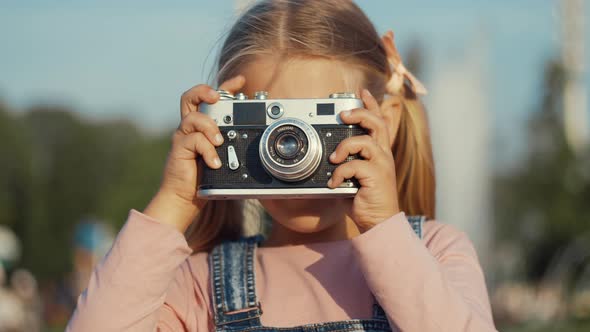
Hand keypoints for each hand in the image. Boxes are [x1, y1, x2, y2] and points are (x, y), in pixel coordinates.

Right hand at [144, 76, 245, 232]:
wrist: (185, 198)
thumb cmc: (205, 178)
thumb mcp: (225, 158)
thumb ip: (233, 145)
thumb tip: (258, 138)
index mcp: (203, 127)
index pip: (211, 99)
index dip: (225, 86)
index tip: (241, 81)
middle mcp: (191, 128)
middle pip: (190, 97)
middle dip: (205, 91)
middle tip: (217, 98)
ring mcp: (183, 137)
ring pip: (193, 117)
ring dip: (209, 127)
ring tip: (220, 142)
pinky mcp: (178, 149)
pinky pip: (194, 141)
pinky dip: (207, 150)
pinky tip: (214, 163)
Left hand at [327, 89, 399, 231]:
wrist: (378, 222)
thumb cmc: (365, 200)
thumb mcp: (354, 176)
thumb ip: (347, 162)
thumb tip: (328, 154)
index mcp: (380, 153)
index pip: (379, 122)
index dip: (371, 105)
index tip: (361, 92)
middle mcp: (384, 156)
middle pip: (377, 123)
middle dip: (360, 113)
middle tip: (344, 114)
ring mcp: (382, 165)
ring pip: (364, 142)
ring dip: (344, 148)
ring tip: (334, 159)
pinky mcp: (376, 177)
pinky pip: (354, 166)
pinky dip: (339, 174)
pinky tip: (334, 184)